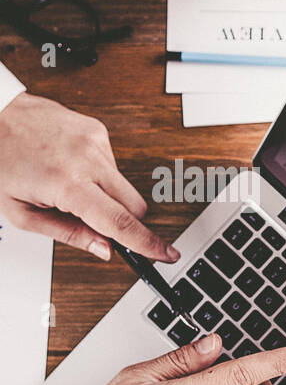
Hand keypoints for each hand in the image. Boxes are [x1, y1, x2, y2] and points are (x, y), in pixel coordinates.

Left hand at [0, 93, 175, 261]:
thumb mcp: (21, 212)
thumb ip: (67, 233)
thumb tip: (103, 248)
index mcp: (66, 184)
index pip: (119, 221)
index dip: (147, 243)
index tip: (166, 254)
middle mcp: (87, 159)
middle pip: (134, 206)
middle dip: (122, 219)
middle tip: (92, 219)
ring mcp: (95, 141)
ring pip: (123, 186)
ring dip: (105, 194)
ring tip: (68, 183)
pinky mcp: (98, 131)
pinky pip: (112, 165)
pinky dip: (98, 173)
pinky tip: (71, 165)